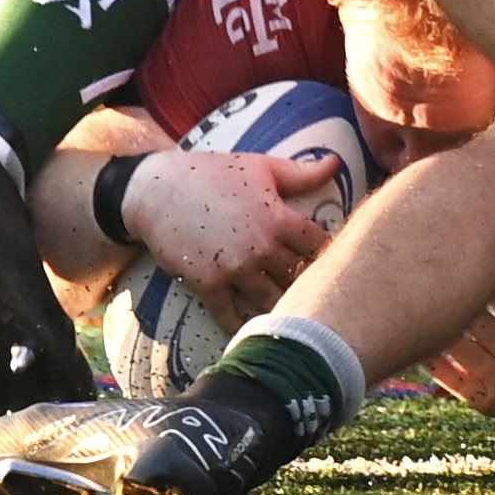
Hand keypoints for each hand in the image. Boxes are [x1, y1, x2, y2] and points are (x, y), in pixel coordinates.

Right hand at [122, 147, 340, 329]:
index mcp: (277, 218)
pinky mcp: (208, 286)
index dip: (328, 253)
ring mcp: (233, 269)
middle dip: (309, 283)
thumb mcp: (258, 166)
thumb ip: (301, 172)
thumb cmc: (211, 173)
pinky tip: (254, 332)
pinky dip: (245, 328)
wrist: (156, 190)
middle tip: (318, 291)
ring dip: (284, 308)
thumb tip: (337, 162)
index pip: (319, 246)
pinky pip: (232, 318)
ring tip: (295, 313)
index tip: (332, 258)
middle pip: (299, 278)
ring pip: (272, 302)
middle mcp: (259, 247)